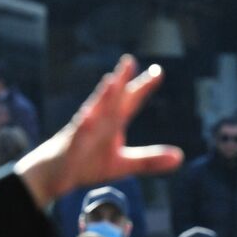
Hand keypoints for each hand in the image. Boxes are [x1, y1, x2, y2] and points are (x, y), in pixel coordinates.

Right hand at [15, 56, 182, 207]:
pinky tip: (86, 117)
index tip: (158, 71)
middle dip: (120, 80)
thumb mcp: (123, 165)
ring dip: (102, 96)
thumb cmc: (88, 163)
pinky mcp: (70, 146)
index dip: (144, 86)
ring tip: (111, 81)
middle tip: (129, 62)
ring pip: (93, 111)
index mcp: (113, 122)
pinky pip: (76, 135)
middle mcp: (98, 121)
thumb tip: (180, 158)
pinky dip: (81, 126)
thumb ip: (150, 159)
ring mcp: (82, 131)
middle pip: (111, 98)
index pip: (130, 100)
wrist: (56, 174)